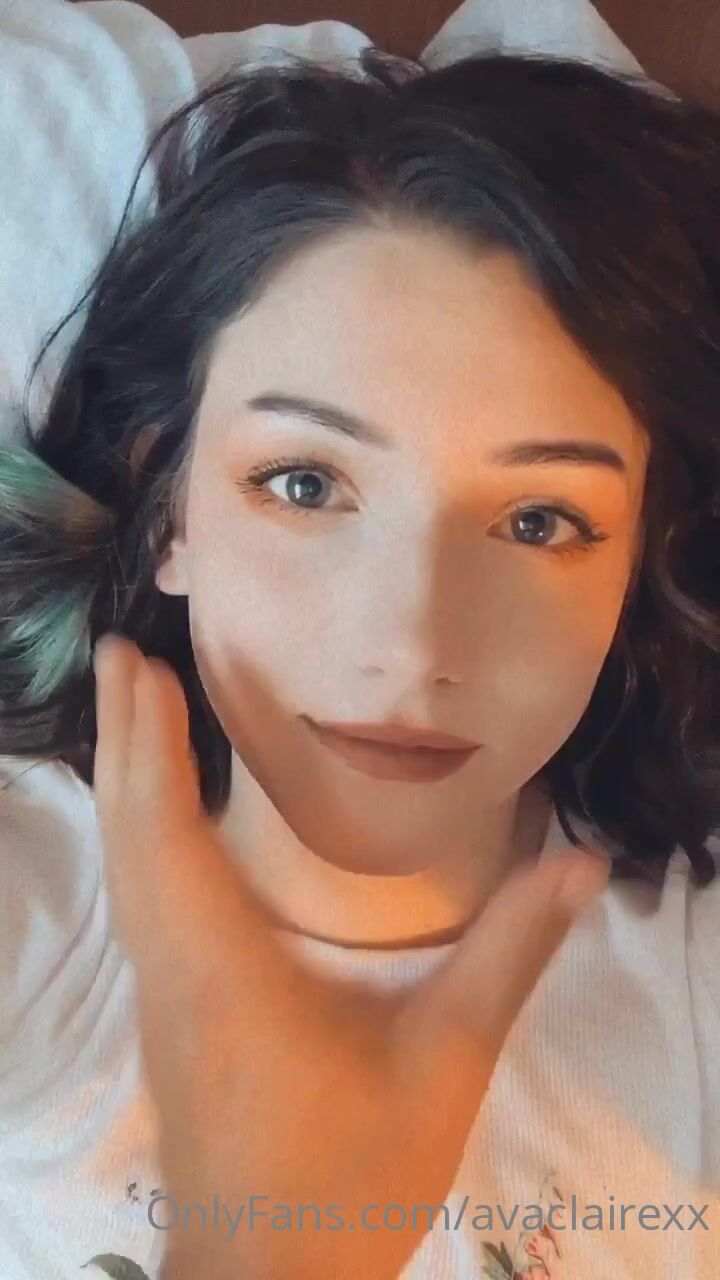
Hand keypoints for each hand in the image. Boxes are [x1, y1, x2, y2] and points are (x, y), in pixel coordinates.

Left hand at [93, 634, 608, 1279]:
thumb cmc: (352, 1173)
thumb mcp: (446, 1061)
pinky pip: (139, 901)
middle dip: (124, 739)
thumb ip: (509, 955)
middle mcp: (172, 970)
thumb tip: (580, 862)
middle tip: (125, 657)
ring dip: (127, 783)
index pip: (165, 833)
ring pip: (126, 870)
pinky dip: (140, 834)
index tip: (137, 664)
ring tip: (135, 713)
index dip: (148, 742)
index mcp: (222, 969)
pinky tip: (161, 817)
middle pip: (130, 836)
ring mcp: (161, 997)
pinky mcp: (168, 1017)